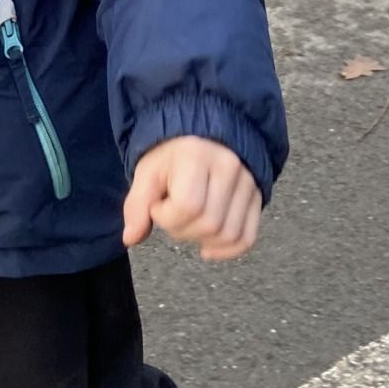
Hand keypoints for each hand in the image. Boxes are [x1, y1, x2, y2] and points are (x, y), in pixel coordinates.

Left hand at [124, 136, 260, 261]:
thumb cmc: (171, 156)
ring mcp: (248, 182)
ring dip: (203, 240)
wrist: (202, 137)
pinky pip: (247, 237)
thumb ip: (137, 205)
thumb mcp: (147, 172)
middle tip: (172, 215)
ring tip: (189, 223)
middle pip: (210, 224)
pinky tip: (208, 249)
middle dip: (182, 230)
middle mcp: (229, 167)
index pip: (188, 206)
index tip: (158, 205)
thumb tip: (130, 238)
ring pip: (229, 234)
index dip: (166, 216)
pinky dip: (228, 251)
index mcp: (197, 156)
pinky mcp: (257, 197)